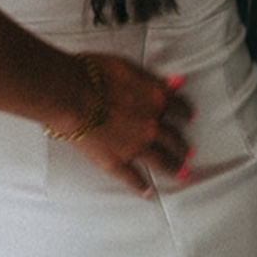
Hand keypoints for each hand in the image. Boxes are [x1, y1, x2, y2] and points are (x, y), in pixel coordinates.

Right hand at [71, 53, 192, 194]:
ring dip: (172, 168)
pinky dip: (140, 186)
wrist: (69, 93)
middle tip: (187, 152)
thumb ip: (152, 78)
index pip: (178, 107)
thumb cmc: (91, 73)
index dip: (184, 112)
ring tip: (178, 173)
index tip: (187, 116)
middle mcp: (151, 127)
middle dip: (182, 147)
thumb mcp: (126, 66)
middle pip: (174, 140)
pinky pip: (132, 178)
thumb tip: (176, 82)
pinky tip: (146, 191)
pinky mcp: (115, 162)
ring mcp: (134, 147)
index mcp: (154, 99)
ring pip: (161, 162)